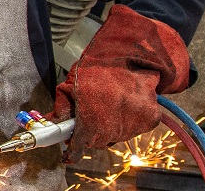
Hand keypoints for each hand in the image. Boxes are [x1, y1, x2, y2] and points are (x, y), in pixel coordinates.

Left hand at [47, 4, 190, 162]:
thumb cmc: (101, 65)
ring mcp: (135, 120)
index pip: (82, 141)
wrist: (132, 51)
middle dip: (92, 134)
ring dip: (111, 128)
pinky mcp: (150, 118)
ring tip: (110, 106)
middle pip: (99, 141)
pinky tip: (124, 106)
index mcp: (92, 109)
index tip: (71, 153)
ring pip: (117, 137)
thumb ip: (64, 105)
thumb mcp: (74, 81)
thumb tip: (54, 124)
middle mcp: (115, 118)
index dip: (75, 150)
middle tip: (91, 118)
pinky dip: (128, 123)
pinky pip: (134, 130)